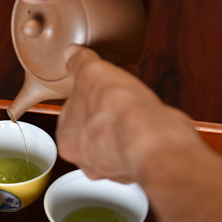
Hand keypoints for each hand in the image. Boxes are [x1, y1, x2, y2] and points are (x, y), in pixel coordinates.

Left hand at [56, 46, 199, 182]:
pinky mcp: (140, 164)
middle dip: (107, 99)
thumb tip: (72, 55)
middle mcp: (87, 158)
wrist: (154, 141)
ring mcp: (114, 166)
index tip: (99, 78)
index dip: (87, 88)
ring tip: (139, 90)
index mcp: (67, 139)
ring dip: (126, 111)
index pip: (71, 110)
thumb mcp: (91, 74)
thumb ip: (79, 64)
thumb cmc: (115, 112)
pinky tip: (151, 112)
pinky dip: (143, 125)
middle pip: (94, 122)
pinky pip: (138, 141)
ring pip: (117, 132)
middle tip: (120, 81)